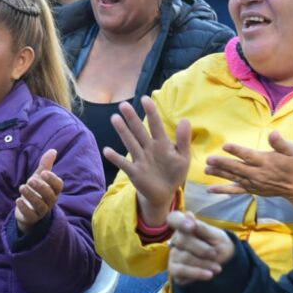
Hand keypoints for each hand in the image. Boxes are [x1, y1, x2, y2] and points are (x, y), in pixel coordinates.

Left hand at [14, 149, 63, 233]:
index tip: (44, 173)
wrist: (28, 209)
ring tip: (22, 187)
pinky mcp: (32, 218)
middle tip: (30, 180)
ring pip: (40, 205)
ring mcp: (41, 211)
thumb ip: (45, 165)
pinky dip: (24, 208)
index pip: (58, 186)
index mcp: (53, 190)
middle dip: (41, 187)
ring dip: (31, 196)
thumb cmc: (36, 190)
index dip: (52, 180)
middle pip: (50, 196)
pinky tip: (18, 200)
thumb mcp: (39, 177)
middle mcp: (50, 201)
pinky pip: (30, 215)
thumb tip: (53, 150)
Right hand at [103, 96, 190, 226]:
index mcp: (162, 143)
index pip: (156, 125)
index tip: (145, 99)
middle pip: (139, 131)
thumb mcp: (183, 157)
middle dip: (132, 118)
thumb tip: (185, 120)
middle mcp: (148, 148)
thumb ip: (183, 140)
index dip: (151, 112)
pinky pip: (124, 164)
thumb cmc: (174, 172)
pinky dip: (115, 158)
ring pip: (130, 143)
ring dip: (123, 132)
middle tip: (123, 105)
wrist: (164, 193)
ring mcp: (140, 159)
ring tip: (114, 118)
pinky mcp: (134, 172)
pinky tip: (107, 150)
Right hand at [166, 211, 235, 285]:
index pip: (174, 219)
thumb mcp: (217, 236)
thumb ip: (202, 228)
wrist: (224, 264)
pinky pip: (180, 271)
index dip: (179, 222)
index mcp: (185, 226)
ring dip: (203, 264)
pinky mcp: (174, 269)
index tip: (192, 227)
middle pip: (182, 241)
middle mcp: (176, 239)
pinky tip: (208, 275)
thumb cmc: (219, 245)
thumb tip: (188, 215)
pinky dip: (196, 273)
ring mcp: (173, 254)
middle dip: (202, 250)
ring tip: (217, 268)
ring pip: (183, 258)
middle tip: (215, 254)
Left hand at [204, 130, 292, 215]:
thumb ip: (280, 143)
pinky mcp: (251, 190)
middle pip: (237, 167)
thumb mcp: (292, 150)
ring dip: (219, 174)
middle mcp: (257, 173)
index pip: (248, 155)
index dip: (237, 151)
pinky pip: (235, 191)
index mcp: (265, 161)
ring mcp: (253, 183)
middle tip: (209, 159)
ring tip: (206, 170)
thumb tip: (274, 133)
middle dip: (222, 163)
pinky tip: (210, 190)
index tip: (225, 146)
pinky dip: (222, 191)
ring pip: (233, 178)